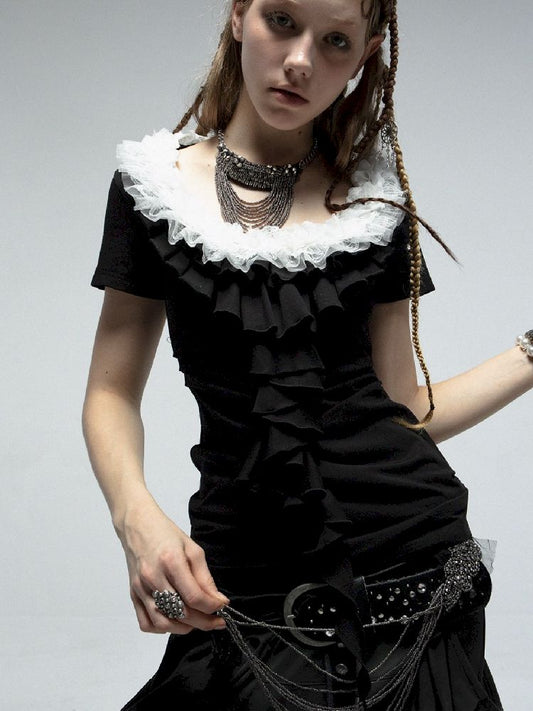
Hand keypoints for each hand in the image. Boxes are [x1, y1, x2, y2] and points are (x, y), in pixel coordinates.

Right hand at [117, 497, 229, 634]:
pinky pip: (147, 623)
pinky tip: (175, 619)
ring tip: (197, 621)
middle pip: (181, 613)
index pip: (195, 597)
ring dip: (184, 628)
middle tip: (216, 620)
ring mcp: (140, 588)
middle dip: (204, 622)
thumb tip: (218, 601)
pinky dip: (163, 628)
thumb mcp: (192, 549)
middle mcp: (153, 577)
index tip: (223, 607)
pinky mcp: (133, 595)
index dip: (213, 607)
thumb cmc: (166, 535)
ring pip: (164, 623)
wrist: (138, 527)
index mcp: (171, 562)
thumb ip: (205, 577)